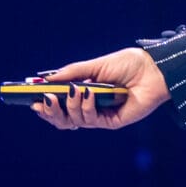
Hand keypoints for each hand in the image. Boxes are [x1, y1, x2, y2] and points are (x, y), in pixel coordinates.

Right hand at [29, 48, 168, 130]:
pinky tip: (89, 93)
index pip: (61, 104)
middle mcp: (91, 105)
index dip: (46, 105)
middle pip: (64, 118)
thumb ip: (71, 73)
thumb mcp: (94, 65)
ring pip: (75, 121)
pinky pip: (92, 120)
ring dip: (70, 106)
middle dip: (51, 111)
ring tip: (74, 90)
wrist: (153, 69)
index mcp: (85, 92)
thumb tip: (45, 80)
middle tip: (45, 100)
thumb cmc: (128, 64)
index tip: (32, 99)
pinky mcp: (112, 121)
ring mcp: (101, 114)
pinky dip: (86, 107)